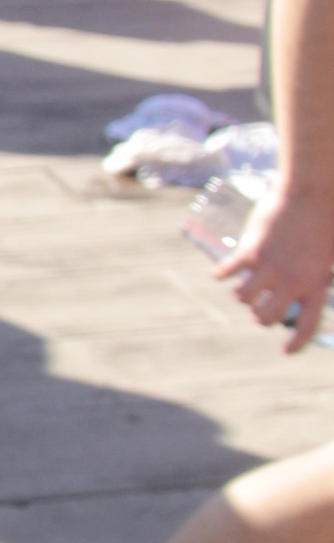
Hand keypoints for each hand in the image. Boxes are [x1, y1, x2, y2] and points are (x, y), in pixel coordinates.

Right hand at [217, 185, 333, 351]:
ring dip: (243, 295)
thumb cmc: (326, 219)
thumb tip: (303, 290)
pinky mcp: (251, 251)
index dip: (296, 344)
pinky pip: (228, 272)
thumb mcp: (329, 255)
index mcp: (316, 284)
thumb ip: (317, 276)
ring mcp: (270, 268)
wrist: (312, 191)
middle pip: (265, 318)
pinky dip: (221, 274)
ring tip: (245, 285)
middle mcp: (292, 282)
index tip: (286, 351)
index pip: (306, 326)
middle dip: (260, 316)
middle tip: (260, 307)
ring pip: (243, 298)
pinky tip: (219, 274)